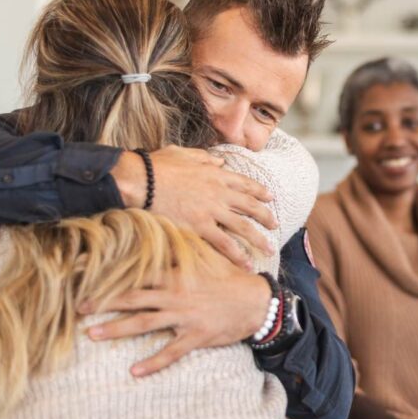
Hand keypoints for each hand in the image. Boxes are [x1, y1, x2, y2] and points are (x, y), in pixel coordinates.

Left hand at [80, 246, 269, 376]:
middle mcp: (175, 295)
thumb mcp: (206, 258)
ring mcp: (184, 317)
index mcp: (176, 275)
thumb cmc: (230, 278)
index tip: (87, 274)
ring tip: (92, 335)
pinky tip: (134, 371)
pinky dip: (153, 363)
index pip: (137, 272)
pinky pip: (171, 352)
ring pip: (144, 323)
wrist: (257, 301)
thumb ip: (182, 250)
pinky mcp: (196, 336)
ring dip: (117, 329)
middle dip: (104, 302)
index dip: (111, 273)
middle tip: (78, 308)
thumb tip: (163, 233)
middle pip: (133, 298)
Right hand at [112, 146, 276, 268]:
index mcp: (216, 174)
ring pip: (244, 227)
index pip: (245, 184)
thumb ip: (204, 158)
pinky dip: (238, 255)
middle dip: (266, 216)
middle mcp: (219, 193)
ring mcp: (212, 211)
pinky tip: (247, 264)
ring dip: (259, 239)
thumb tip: (219, 161)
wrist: (141, 181)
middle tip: (275, 225)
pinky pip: (225, 244)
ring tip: (269, 249)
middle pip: (251, 206)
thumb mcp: (184, 154)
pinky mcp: (201, 227)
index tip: (270, 197)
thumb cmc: (156, 166)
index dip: (260, 191)